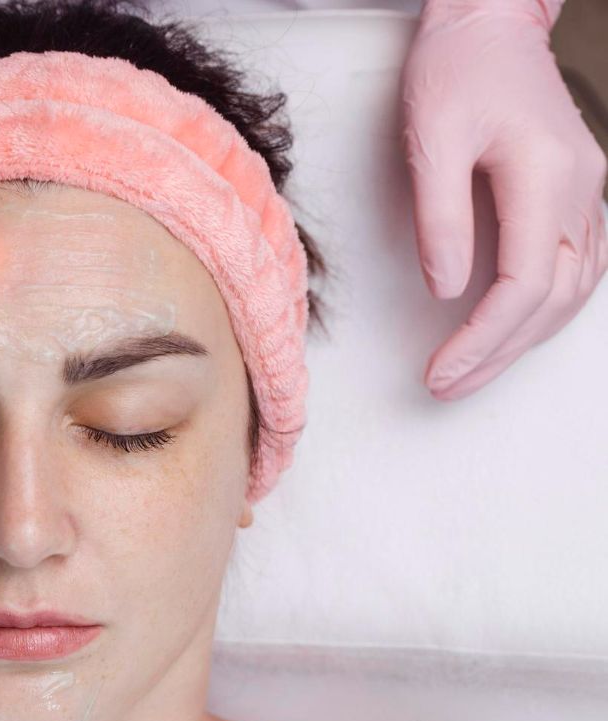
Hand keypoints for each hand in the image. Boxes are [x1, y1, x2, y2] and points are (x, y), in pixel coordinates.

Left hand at [401, 0, 606, 398]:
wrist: (490, 22)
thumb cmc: (455, 70)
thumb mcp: (431, 139)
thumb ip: (439, 217)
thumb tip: (447, 289)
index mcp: (544, 174)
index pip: (522, 286)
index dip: (482, 340)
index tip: (440, 372)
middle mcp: (579, 188)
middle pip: (553, 299)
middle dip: (500, 352)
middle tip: (447, 387)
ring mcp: (587, 190)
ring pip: (574, 289)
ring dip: (525, 338)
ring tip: (471, 371)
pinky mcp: (578, 189)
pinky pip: (578, 265)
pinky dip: (547, 308)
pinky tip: (513, 330)